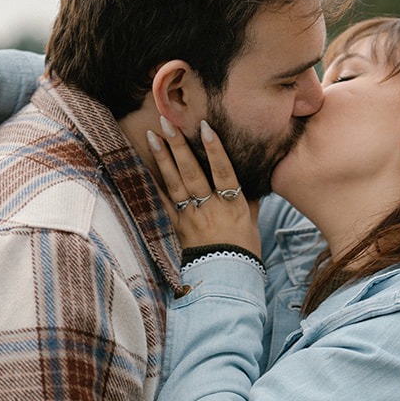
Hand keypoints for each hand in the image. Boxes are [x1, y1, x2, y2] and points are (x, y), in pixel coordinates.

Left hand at [147, 117, 260, 256]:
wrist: (225, 279)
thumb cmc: (243, 251)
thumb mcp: (252, 224)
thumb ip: (249, 200)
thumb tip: (254, 179)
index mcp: (233, 205)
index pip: (224, 171)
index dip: (215, 149)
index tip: (204, 126)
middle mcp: (211, 208)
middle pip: (193, 172)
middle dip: (179, 145)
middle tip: (167, 121)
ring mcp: (192, 217)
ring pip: (176, 183)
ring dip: (163, 157)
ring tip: (153, 135)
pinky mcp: (178, 226)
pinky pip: (165, 202)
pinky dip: (154, 184)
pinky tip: (146, 166)